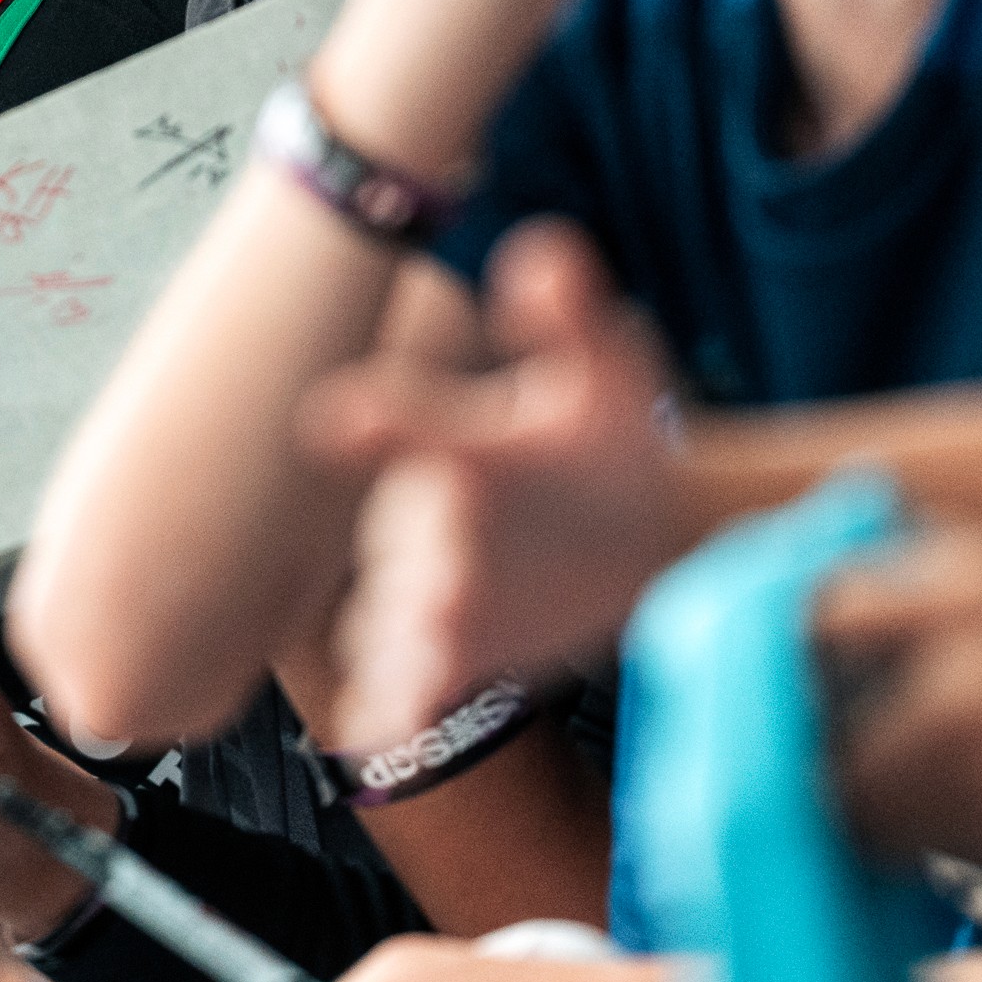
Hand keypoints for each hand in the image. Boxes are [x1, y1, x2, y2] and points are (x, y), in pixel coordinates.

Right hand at [299, 222, 683, 746]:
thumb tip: (547, 250)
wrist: (641, 527)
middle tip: (438, 589)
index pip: (407, 424)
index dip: (379, 421)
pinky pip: (402, 686)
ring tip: (415, 666)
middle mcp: (428, 519)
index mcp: (456, 444)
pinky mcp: (449, 653)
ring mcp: (430, 590)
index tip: (340, 421)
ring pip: (389, 618)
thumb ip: (571, 318)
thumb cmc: (607, 440)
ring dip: (397, 644)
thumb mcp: (607, 375)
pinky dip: (385, 708)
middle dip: (416, 565)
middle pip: (402, 541)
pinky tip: (380, 731)